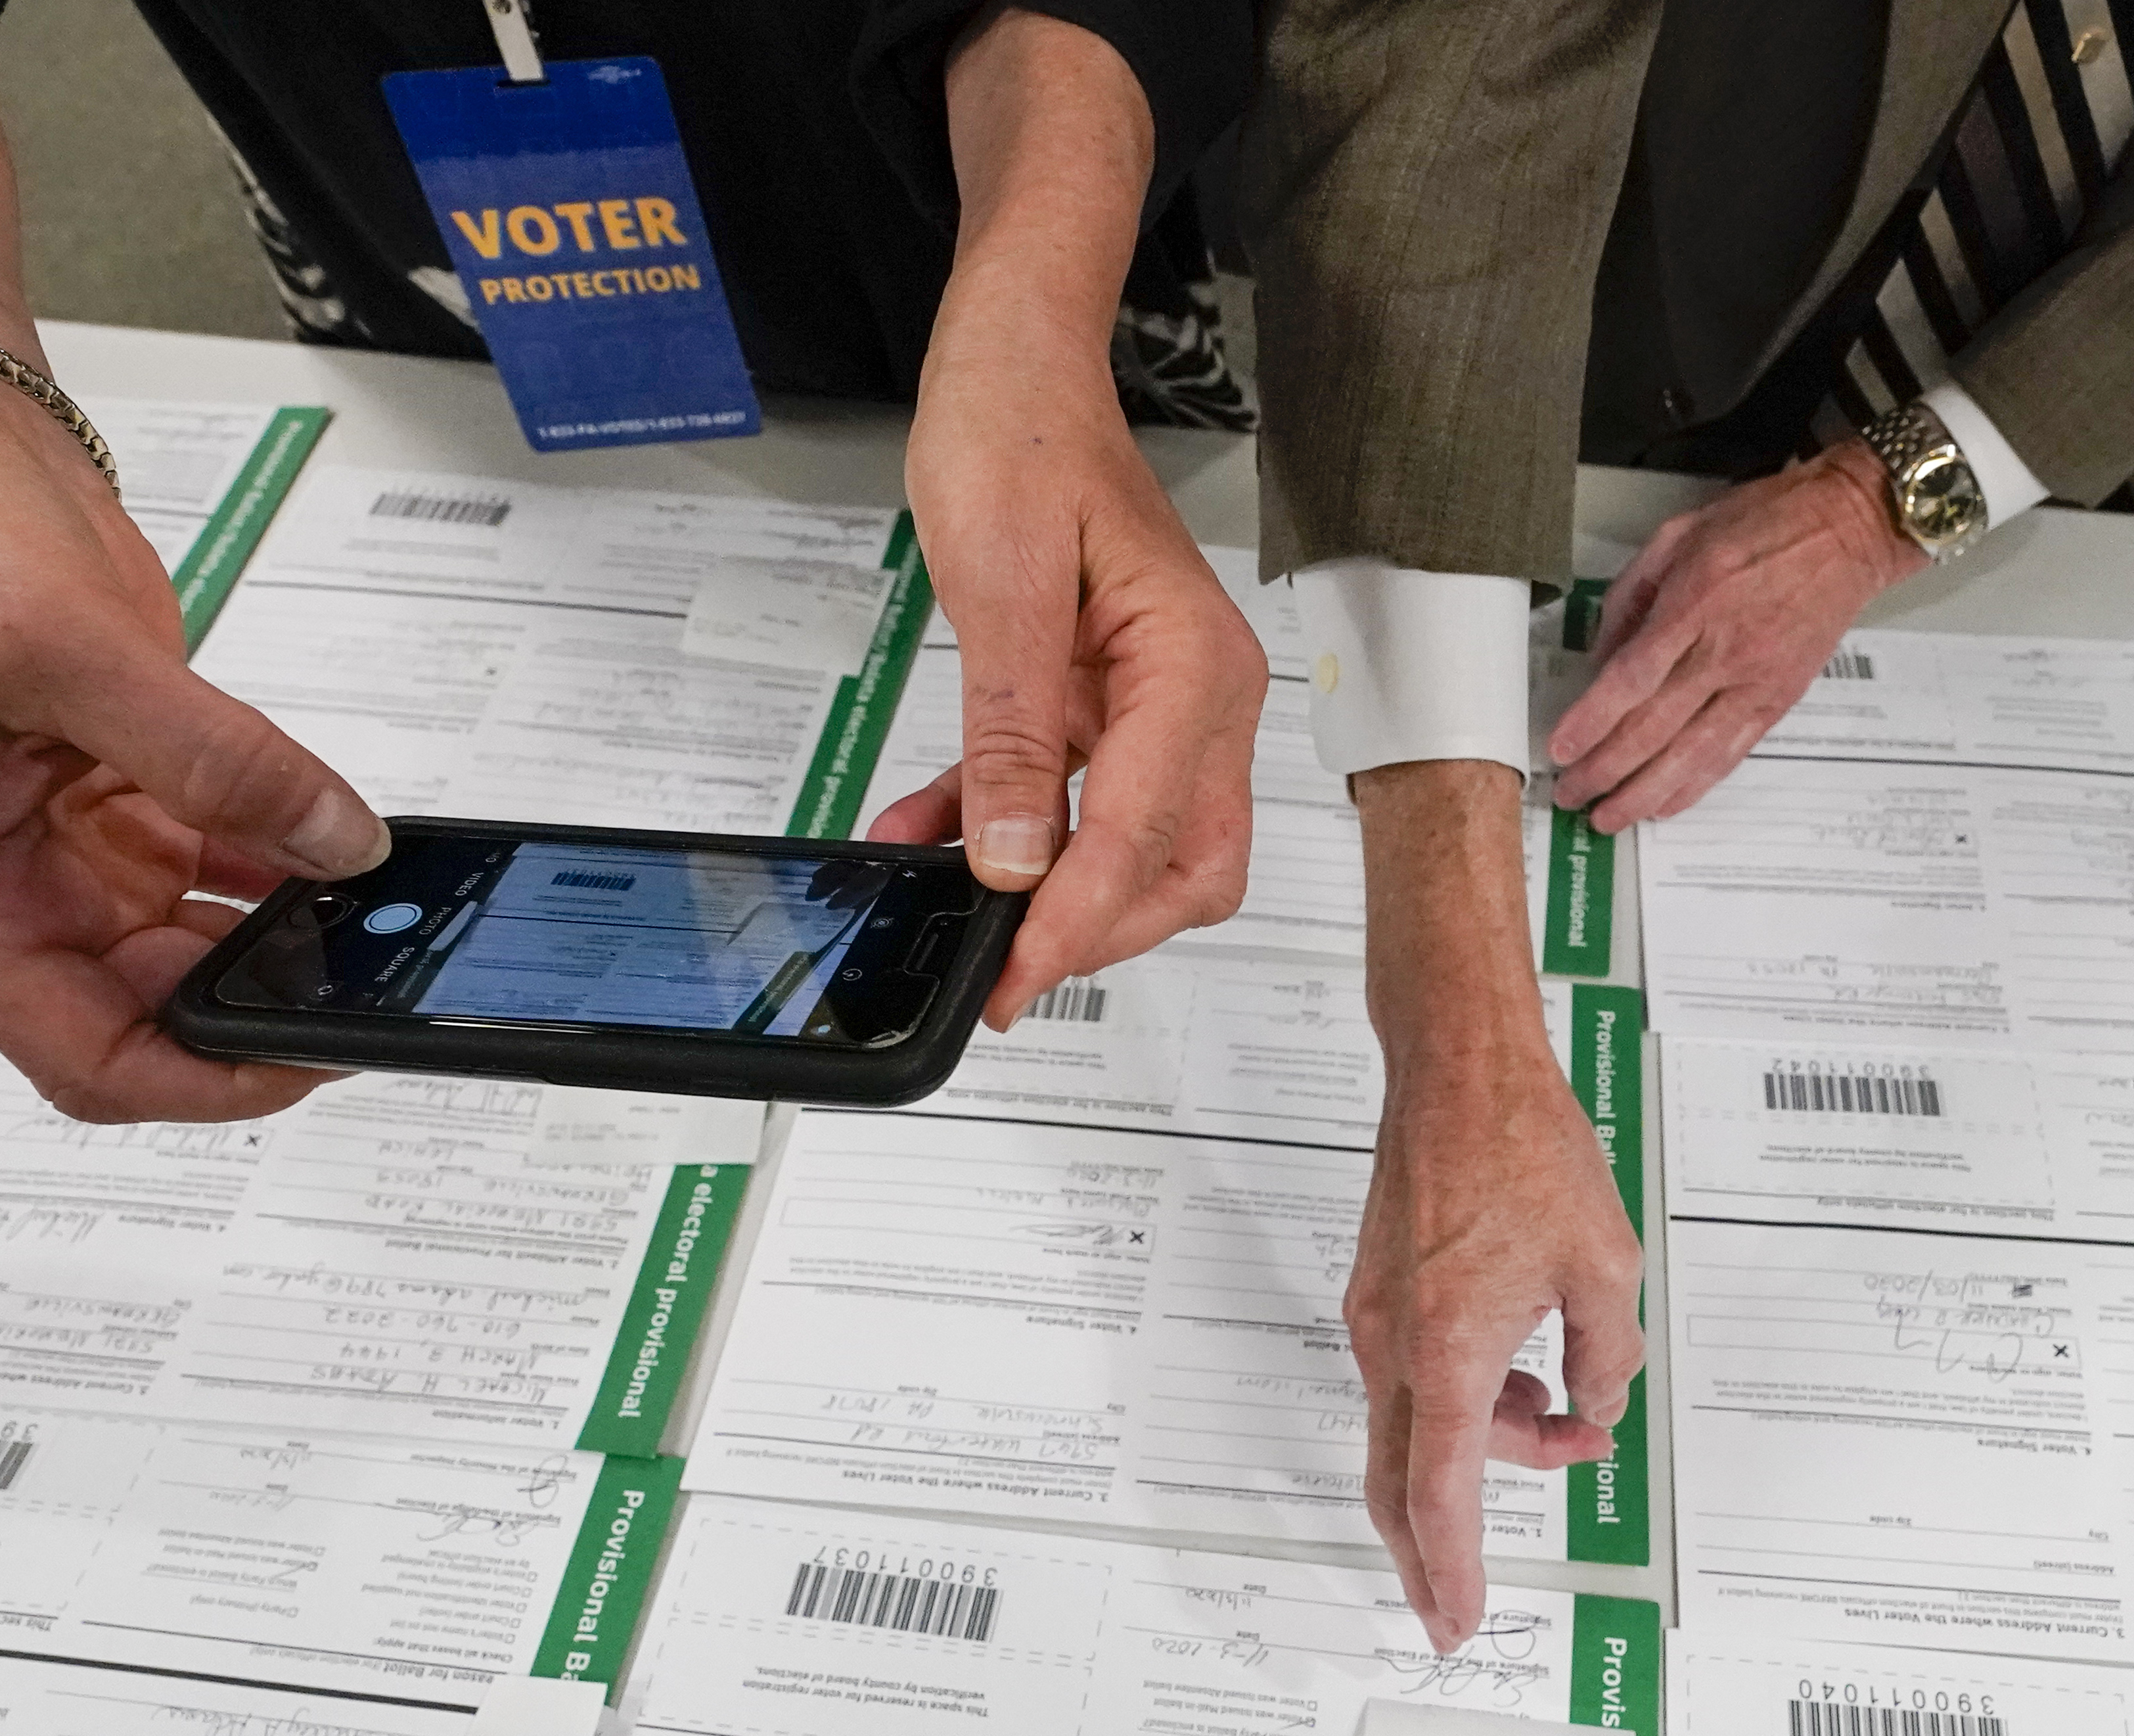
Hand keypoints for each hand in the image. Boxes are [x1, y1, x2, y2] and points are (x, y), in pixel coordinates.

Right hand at [0, 337, 390, 1121]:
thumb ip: (213, 761)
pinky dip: (274, 873)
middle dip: (251, 1011)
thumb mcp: (67, 646)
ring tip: (377, 931)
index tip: (306, 1056)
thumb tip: (338, 844)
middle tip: (372, 983)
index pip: (79, 1054)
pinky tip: (343, 860)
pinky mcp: (109, 792)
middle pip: (138, 1018)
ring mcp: (54, 844)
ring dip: (274, 946)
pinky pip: (203, 869)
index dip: (198, 1081)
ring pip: (180, 950)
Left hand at [858, 7, 1262, 1029]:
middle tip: (1001, 977)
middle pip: (1180, 867)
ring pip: (1139, 849)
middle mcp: (1200, 697)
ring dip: (1056, 894)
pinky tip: (932, 842)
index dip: (1076, 918)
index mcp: (1192, 668)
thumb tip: (1012, 858)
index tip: (1013, 975)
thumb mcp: (1002, 587)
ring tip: (955, 922)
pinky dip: (1015, 833)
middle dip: (1100, 933)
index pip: (1144, 831)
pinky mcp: (1109, 702)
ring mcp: (1160, 704)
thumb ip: (1012, 735)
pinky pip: (1077, 797)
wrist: (1016, 359)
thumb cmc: (1021, 435)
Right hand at [1353, 1056, 1643, 1649]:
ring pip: (1419, 1430)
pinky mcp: (1380, 1297)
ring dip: (1486, 1451)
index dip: (1451, 1569)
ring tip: (1568, 1420)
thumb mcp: (1605, 1267)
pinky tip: (1524, 1376)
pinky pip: (1416, 1382)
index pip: (1442, 1494)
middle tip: (1458, 1604)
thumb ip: (1606, 1359)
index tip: (1455, 1620)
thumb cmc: (1520, 1147)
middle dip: (1435, 1552)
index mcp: (1449, 1350)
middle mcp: (1395, 1345)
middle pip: (1402, 1485)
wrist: (1457, 1070)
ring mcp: (1378, 1321)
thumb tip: (1595, 1404)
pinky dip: (1467, 1404)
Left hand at [1544, 438, 1928, 829]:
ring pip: (1692, 754)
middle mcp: (1725, 650)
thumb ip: (1632, 596)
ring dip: (1644, 794)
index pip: (1632, 678)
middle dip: (1605, 769)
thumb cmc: (1764, 522)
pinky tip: (1664, 805)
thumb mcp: (1679, 534)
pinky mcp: (1780, 700)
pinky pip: (1731, 753)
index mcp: (1695, 602)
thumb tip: (1600, 657)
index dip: (1592, 721)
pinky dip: (1695, 785)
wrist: (1849, 529)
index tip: (1560, 749)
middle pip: (1654, 727)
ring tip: (1608, 819)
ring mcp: (1756, 681)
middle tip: (1570, 795)